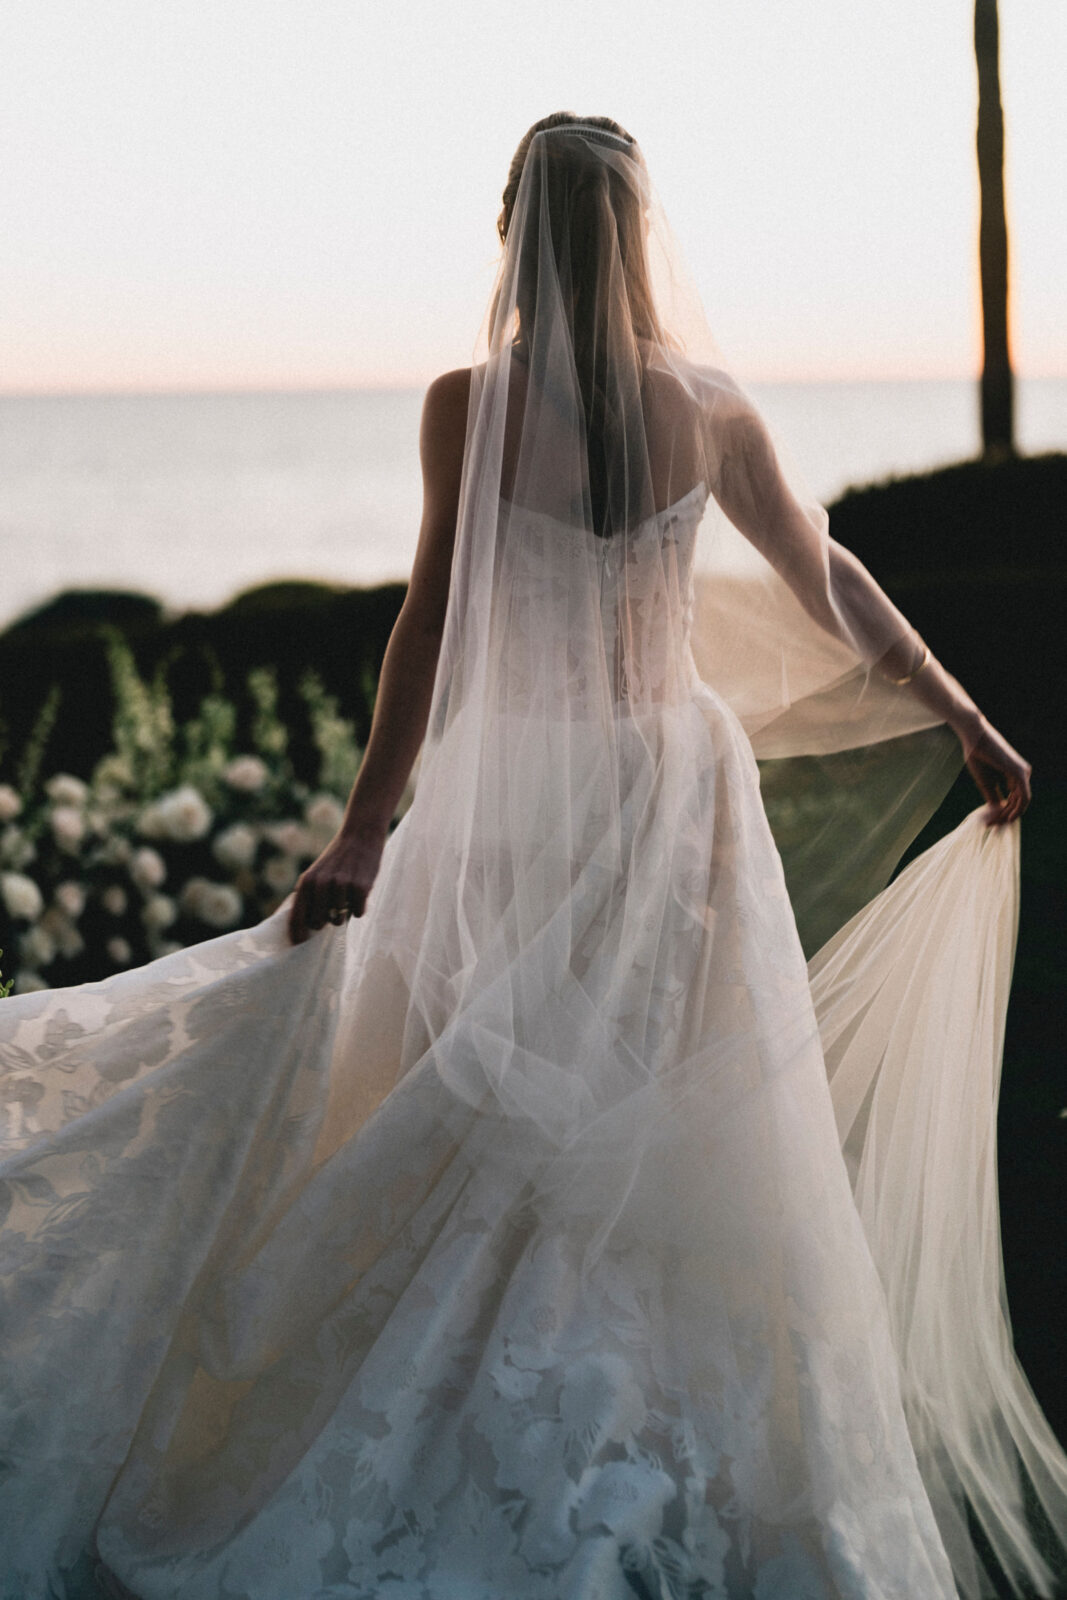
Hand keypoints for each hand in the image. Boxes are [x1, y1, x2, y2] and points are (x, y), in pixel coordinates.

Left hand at [287, 820, 387, 943]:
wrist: (360, 836)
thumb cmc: (338, 860)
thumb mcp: (317, 873)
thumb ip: (310, 896)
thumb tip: (306, 926)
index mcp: (307, 881)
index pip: (297, 915)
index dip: (297, 933)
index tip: (297, 945)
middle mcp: (321, 884)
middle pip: (318, 922)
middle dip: (326, 920)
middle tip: (333, 909)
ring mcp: (341, 886)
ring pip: (340, 919)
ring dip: (345, 911)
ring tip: (348, 894)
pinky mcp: (360, 888)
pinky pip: (358, 913)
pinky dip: (360, 907)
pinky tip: (360, 891)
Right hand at [963, 718, 1031, 826]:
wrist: (974, 737)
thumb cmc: (977, 756)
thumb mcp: (986, 781)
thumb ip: (993, 796)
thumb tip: (997, 812)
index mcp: (1015, 775)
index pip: (1014, 799)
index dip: (1004, 813)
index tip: (989, 823)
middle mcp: (1023, 774)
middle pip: (1019, 803)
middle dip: (1006, 817)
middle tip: (991, 826)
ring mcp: (1023, 773)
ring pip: (1022, 803)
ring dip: (1009, 815)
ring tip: (994, 823)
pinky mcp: (1020, 773)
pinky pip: (1023, 798)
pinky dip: (1015, 810)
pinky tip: (1006, 818)